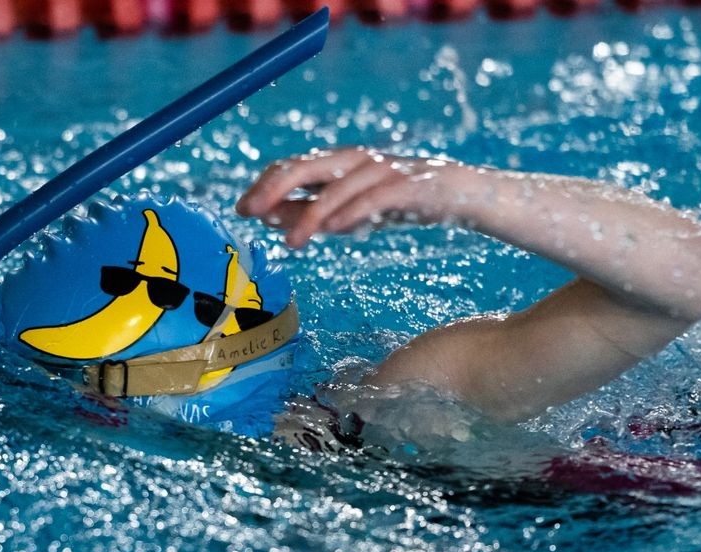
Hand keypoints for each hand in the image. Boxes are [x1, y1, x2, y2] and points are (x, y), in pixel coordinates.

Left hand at [236, 147, 470, 247]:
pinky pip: (374, 198)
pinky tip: (333, 230)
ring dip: (311, 214)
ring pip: (338, 187)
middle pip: (308, 167)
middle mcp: (356, 160)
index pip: (293, 166)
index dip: (265, 185)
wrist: (460, 193)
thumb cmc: (398, 201)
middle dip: (275, 188)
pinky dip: (352, 212)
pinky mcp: (408, 186)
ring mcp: (383, 170)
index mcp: (339, 162)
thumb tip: (266, 217)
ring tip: (291, 241)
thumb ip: (309, 212)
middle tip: (249, 212)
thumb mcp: (347, 210)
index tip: (241, 209)